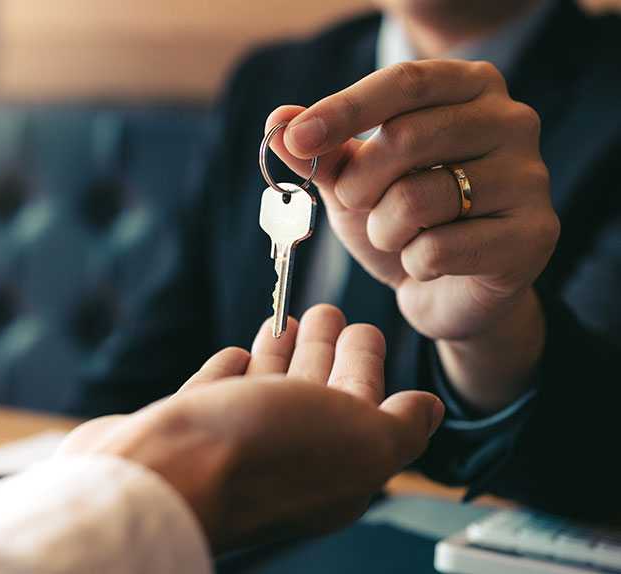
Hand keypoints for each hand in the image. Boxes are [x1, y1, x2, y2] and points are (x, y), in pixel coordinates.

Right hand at [58, 305, 443, 550]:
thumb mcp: (363, 442)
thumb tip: (429, 410)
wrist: (164, 473)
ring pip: (265, 390)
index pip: (360, 405)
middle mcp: (285, 458)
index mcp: (336, 465)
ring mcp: (231, 446)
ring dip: (279, 354)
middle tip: (326, 311)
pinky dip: (229, 372)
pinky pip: (217, 394)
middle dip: (324, 350)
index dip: (366, 365)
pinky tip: (235, 354)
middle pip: (313, 394)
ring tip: (283, 320)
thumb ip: (402, 427)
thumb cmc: (264, 455)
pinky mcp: (185, 432)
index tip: (362, 328)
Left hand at [266, 60, 559, 411]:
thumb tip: (277, 118)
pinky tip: (428, 264)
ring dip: (382, 229)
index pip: (404, 82)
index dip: (344, 109)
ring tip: (395, 237)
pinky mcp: (534, 235)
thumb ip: (320, 149)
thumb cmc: (402, 221)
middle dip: (357, 182)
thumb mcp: (353, 180)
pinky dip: (414, 263)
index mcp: (470, 88)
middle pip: (408, 137)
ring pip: (419, 198)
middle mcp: (511, 121)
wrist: (448, 291)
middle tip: (352, 203)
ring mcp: (530, 178)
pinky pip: (440, 248)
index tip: (296, 139)